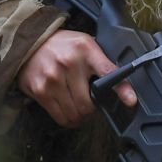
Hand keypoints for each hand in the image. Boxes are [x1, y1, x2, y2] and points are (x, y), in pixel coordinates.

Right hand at [18, 30, 136, 126]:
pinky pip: (60, 117)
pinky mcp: (40, 90)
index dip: (121, 89)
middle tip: (92, 105)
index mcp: (85, 49)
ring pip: (75, 113)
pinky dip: (68, 120)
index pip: (107, 71)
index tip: (131, 101)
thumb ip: (101, 61)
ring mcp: (52, 78)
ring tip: (80, 109)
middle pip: (88, 103)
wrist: (31, 42)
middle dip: (93, 109)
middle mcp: (68, 63)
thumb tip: (121, 83)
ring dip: (81, 116)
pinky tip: (69, 112)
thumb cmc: (62, 45)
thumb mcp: (85, 44)